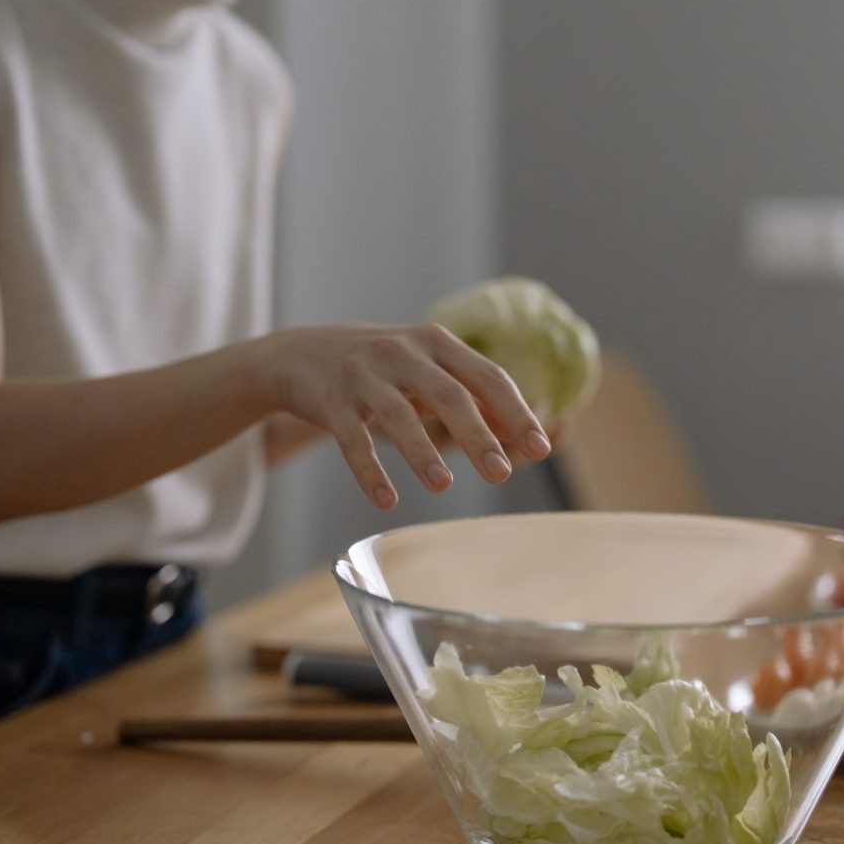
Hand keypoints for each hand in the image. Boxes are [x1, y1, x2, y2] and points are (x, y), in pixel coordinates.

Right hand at [261, 323, 551, 508]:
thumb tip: (521, 435)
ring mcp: (364, 374)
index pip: (487, 376)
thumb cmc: (382, 368)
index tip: (541, 448)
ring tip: (443, 486)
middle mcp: (403, 353)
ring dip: (421, 452)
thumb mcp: (426, 369)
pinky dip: (369, 470)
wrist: (302, 354)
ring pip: (398, 415)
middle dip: (477, 435)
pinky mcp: (331, 400)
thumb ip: (470, 396)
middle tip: (501, 474)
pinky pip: (352, 438)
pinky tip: (387, 500)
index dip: (516, 413)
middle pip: (449, 394)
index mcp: (437, 343)